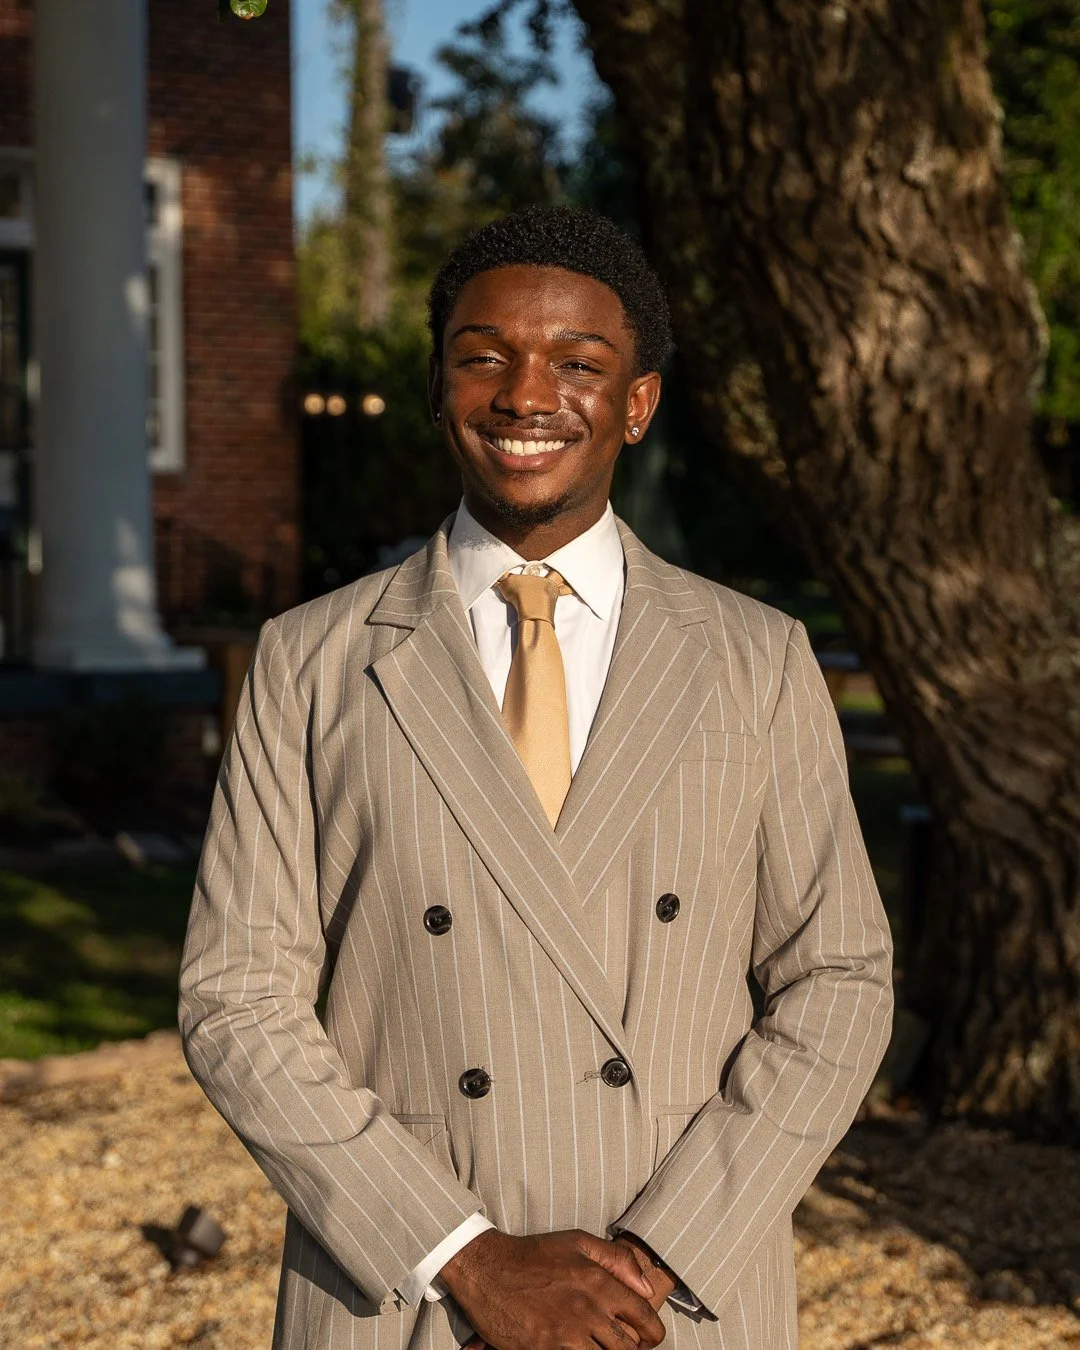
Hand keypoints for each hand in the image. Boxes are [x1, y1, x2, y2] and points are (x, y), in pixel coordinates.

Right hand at [440, 1228, 665, 1349]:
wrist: (487, 1269)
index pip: (644, 1317)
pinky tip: (576, 1348)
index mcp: (599, 1282)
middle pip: (628, 1348)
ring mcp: (566, 1333)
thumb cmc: (533, 1254)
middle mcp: (587, 1310)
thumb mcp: (577, 1241)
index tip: (647, 1338)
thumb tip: (645, 1286)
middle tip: (623, 1347)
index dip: (652, 1333)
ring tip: (597, 1347)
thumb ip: (617, 1260)